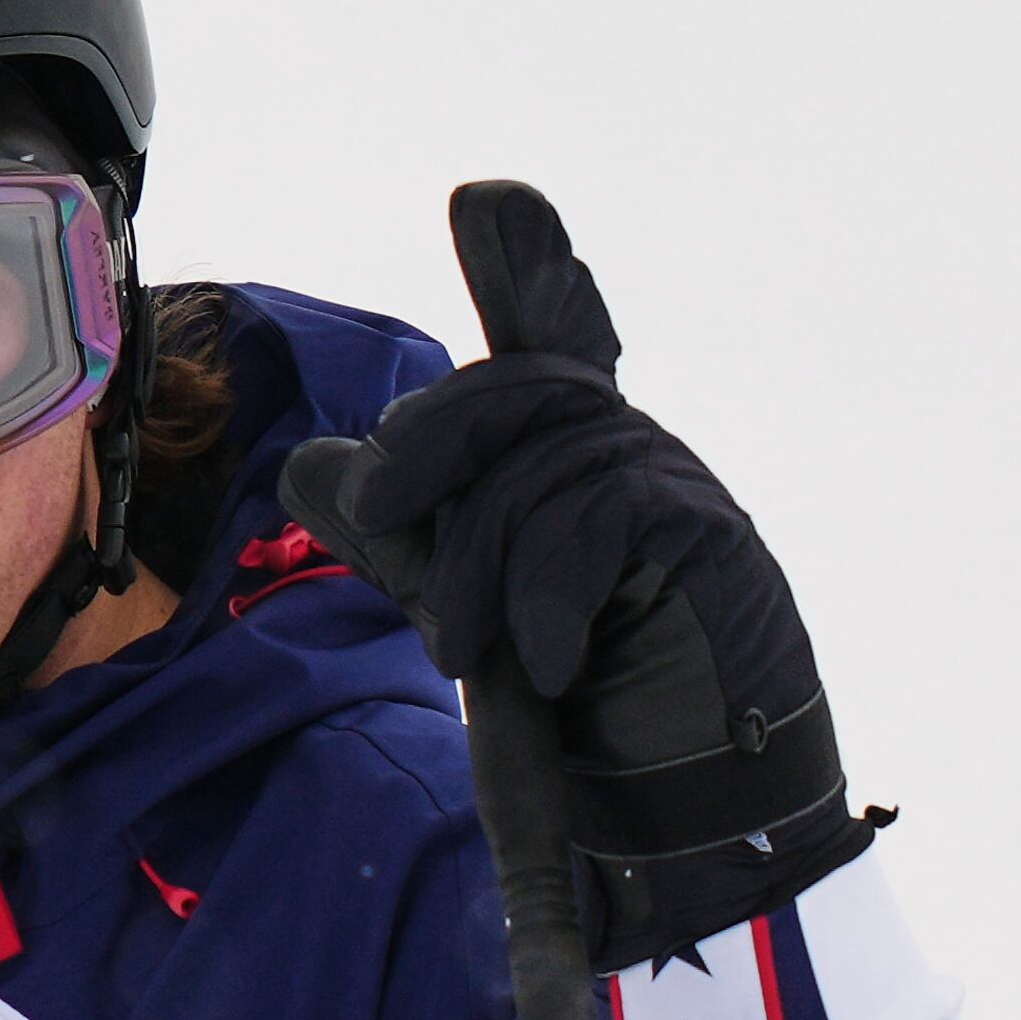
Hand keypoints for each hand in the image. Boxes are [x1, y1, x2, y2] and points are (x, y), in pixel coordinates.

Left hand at [278, 182, 872, 964]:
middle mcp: (630, 459)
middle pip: (514, 391)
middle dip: (427, 446)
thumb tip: (310, 463)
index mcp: (574, 466)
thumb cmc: (585, 723)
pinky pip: (598, 522)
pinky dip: (549, 598)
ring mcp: (677, 491)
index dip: (526, 265)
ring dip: (481, 564)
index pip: (553, 337)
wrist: (682, 819)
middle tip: (377, 513)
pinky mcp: (710, 540)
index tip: (487, 200)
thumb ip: (404, 535)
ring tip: (476, 652)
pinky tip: (551, 664)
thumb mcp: (469, 611)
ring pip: (541, 466)